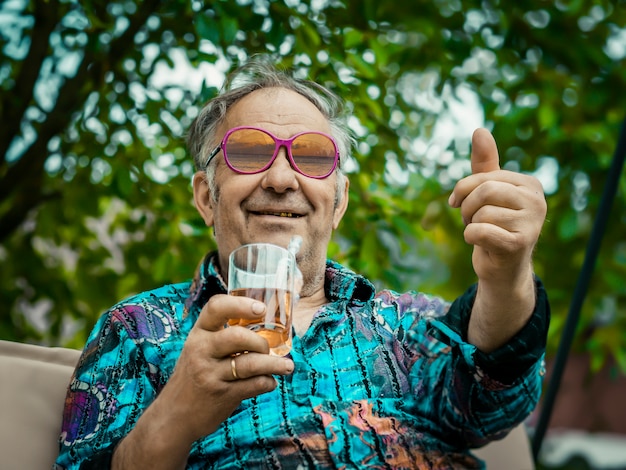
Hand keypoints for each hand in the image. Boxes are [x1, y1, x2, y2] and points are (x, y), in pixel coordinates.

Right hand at [112, 295, 293, 468]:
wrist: (173, 416)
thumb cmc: (193, 375)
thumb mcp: (199, 349)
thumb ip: (222, 335)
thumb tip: (263, 323)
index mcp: (198, 333)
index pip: (216, 307)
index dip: (240, 304)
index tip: (261, 309)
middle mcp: (201, 351)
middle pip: (237, 336)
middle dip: (260, 342)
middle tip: (268, 348)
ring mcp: (210, 374)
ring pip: (251, 364)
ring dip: (275, 365)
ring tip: (287, 366)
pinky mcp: (222, 396)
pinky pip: (254, 385)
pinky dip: (268, 383)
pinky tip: (269, 382)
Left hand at [448, 128, 545, 285]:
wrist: (502, 268)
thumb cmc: (494, 226)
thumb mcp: (487, 193)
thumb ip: (484, 164)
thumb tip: (478, 130)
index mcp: (530, 184)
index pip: (484, 177)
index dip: (463, 190)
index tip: (457, 203)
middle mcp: (537, 200)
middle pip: (483, 192)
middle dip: (467, 208)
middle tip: (470, 220)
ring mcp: (531, 223)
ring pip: (480, 213)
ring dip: (470, 225)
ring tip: (482, 233)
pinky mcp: (519, 244)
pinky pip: (479, 231)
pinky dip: (470, 238)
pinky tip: (482, 244)